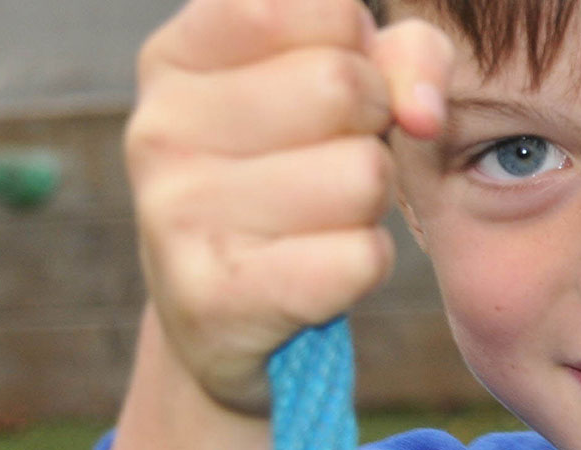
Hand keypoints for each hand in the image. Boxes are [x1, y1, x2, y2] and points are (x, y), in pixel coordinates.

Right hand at [123, 0, 451, 418]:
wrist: (226, 315)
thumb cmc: (294, 170)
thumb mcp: (349, 85)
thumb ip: (405, 55)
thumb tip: (422, 112)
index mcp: (177, 55)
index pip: (326, 7)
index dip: (361, 49)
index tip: (329, 86)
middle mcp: (158, 127)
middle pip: (341, 84)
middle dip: (370, 126)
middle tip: (328, 159)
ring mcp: (175, 214)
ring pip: (362, 176)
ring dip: (370, 202)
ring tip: (317, 216)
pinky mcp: (212, 300)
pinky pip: (361, 258)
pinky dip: (364, 265)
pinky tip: (314, 271)